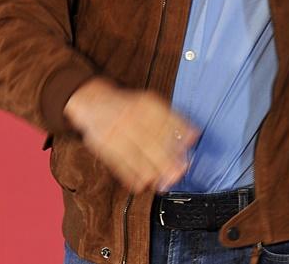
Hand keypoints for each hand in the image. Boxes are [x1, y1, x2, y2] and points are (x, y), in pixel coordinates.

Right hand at [64, 78, 197, 193]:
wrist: (94, 102)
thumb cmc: (130, 107)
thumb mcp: (150, 104)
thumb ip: (171, 120)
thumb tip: (194, 136)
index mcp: (144, 105)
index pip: (164, 121)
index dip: (177, 137)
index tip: (188, 152)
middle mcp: (130, 117)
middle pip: (150, 141)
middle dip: (166, 160)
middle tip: (178, 173)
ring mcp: (115, 132)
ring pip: (135, 155)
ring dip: (150, 172)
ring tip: (164, 184)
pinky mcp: (103, 146)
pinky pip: (118, 163)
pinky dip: (130, 176)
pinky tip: (142, 186)